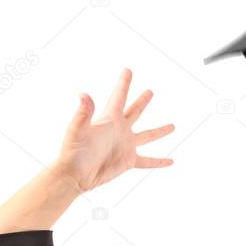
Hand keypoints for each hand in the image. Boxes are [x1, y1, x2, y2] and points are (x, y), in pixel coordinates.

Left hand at [55, 69, 174, 193]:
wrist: (75, 175)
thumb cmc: (73, 151)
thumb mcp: (77, 129)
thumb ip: (83, 113)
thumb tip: (83, 95)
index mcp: (109, 119)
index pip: (119, 97)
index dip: (124, 83)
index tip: (128, 70)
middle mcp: (119, 130)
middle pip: (134, 112)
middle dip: (142, 102)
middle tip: (150, 92)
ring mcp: (125, 145)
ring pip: (147, 135)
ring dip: (159, 131)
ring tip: (172, 126)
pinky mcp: (128, 161)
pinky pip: (148, 161)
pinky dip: (159, 161)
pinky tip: (170, 162)